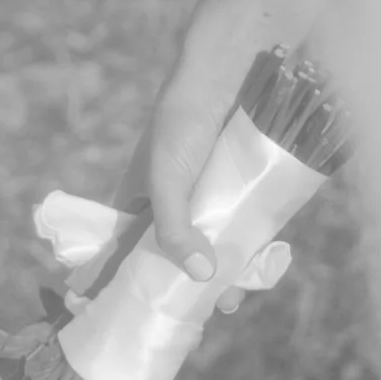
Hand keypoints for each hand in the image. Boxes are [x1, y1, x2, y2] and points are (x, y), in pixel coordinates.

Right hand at [117, 0, 276, 289]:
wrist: (232, 64)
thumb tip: (202, 276)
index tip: (123, 309)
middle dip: (183, 283)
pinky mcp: (244, 181)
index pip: (126, 244)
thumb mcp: (168, 177)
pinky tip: (258, 264)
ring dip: (219, 270)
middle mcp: (175, 194)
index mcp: (142, 192)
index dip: (122, 275)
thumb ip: (175, 228)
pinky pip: (243, 221)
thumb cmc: (185, 117)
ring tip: (229, 301)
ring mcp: (211, 189)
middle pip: (174, 250)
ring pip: (212, 240)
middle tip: (199, 314)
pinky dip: (247, 245)